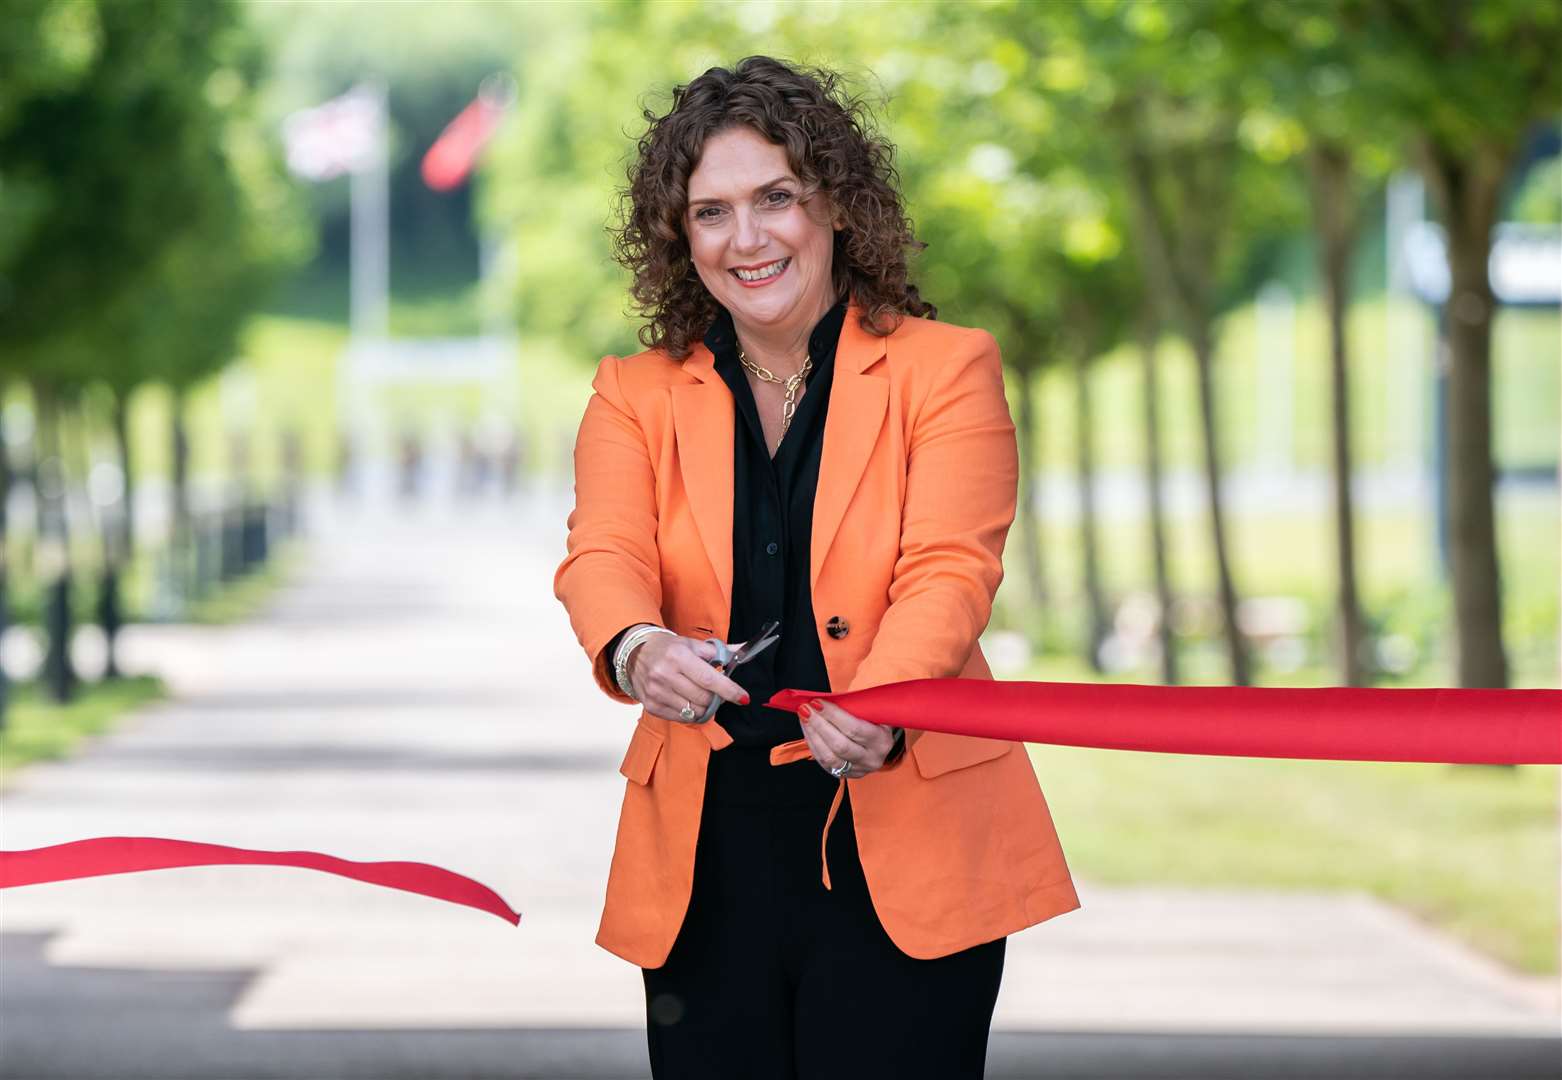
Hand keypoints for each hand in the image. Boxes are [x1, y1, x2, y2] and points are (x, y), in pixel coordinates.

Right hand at [630, 634, 749, 722]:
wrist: (635, 653)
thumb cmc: (668, 648)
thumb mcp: (693, 644)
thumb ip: (720, 651)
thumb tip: (744, 651)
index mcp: (678, 656)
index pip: (709, 679)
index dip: (729, 690)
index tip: (743, 698)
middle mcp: (665, 674)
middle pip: (703, 699)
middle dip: (716, 698)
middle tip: (715, 691)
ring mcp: (656, 692)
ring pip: (694, 711)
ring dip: (704, 706)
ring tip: (700, 694)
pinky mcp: (651, 706)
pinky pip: (681, 718)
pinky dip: (690, 712)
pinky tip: (687, 700)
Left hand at [798, 698, 897, 778]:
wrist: (880, 744)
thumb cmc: (874, 722)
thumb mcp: (874, 712)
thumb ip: (856, 706)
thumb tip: (826, 698)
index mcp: (882, 741)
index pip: (854, 729)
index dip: (833, 715)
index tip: (817, 701)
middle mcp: (871, 759)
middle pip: (840, 745)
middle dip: (819, 725)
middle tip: (805, 708)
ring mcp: (858, 769)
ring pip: (829, 757)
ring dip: (812, 735)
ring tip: (803, 717)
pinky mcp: (844, 774)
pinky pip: (824, 761)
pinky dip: (812, 744)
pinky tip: (807, 729)